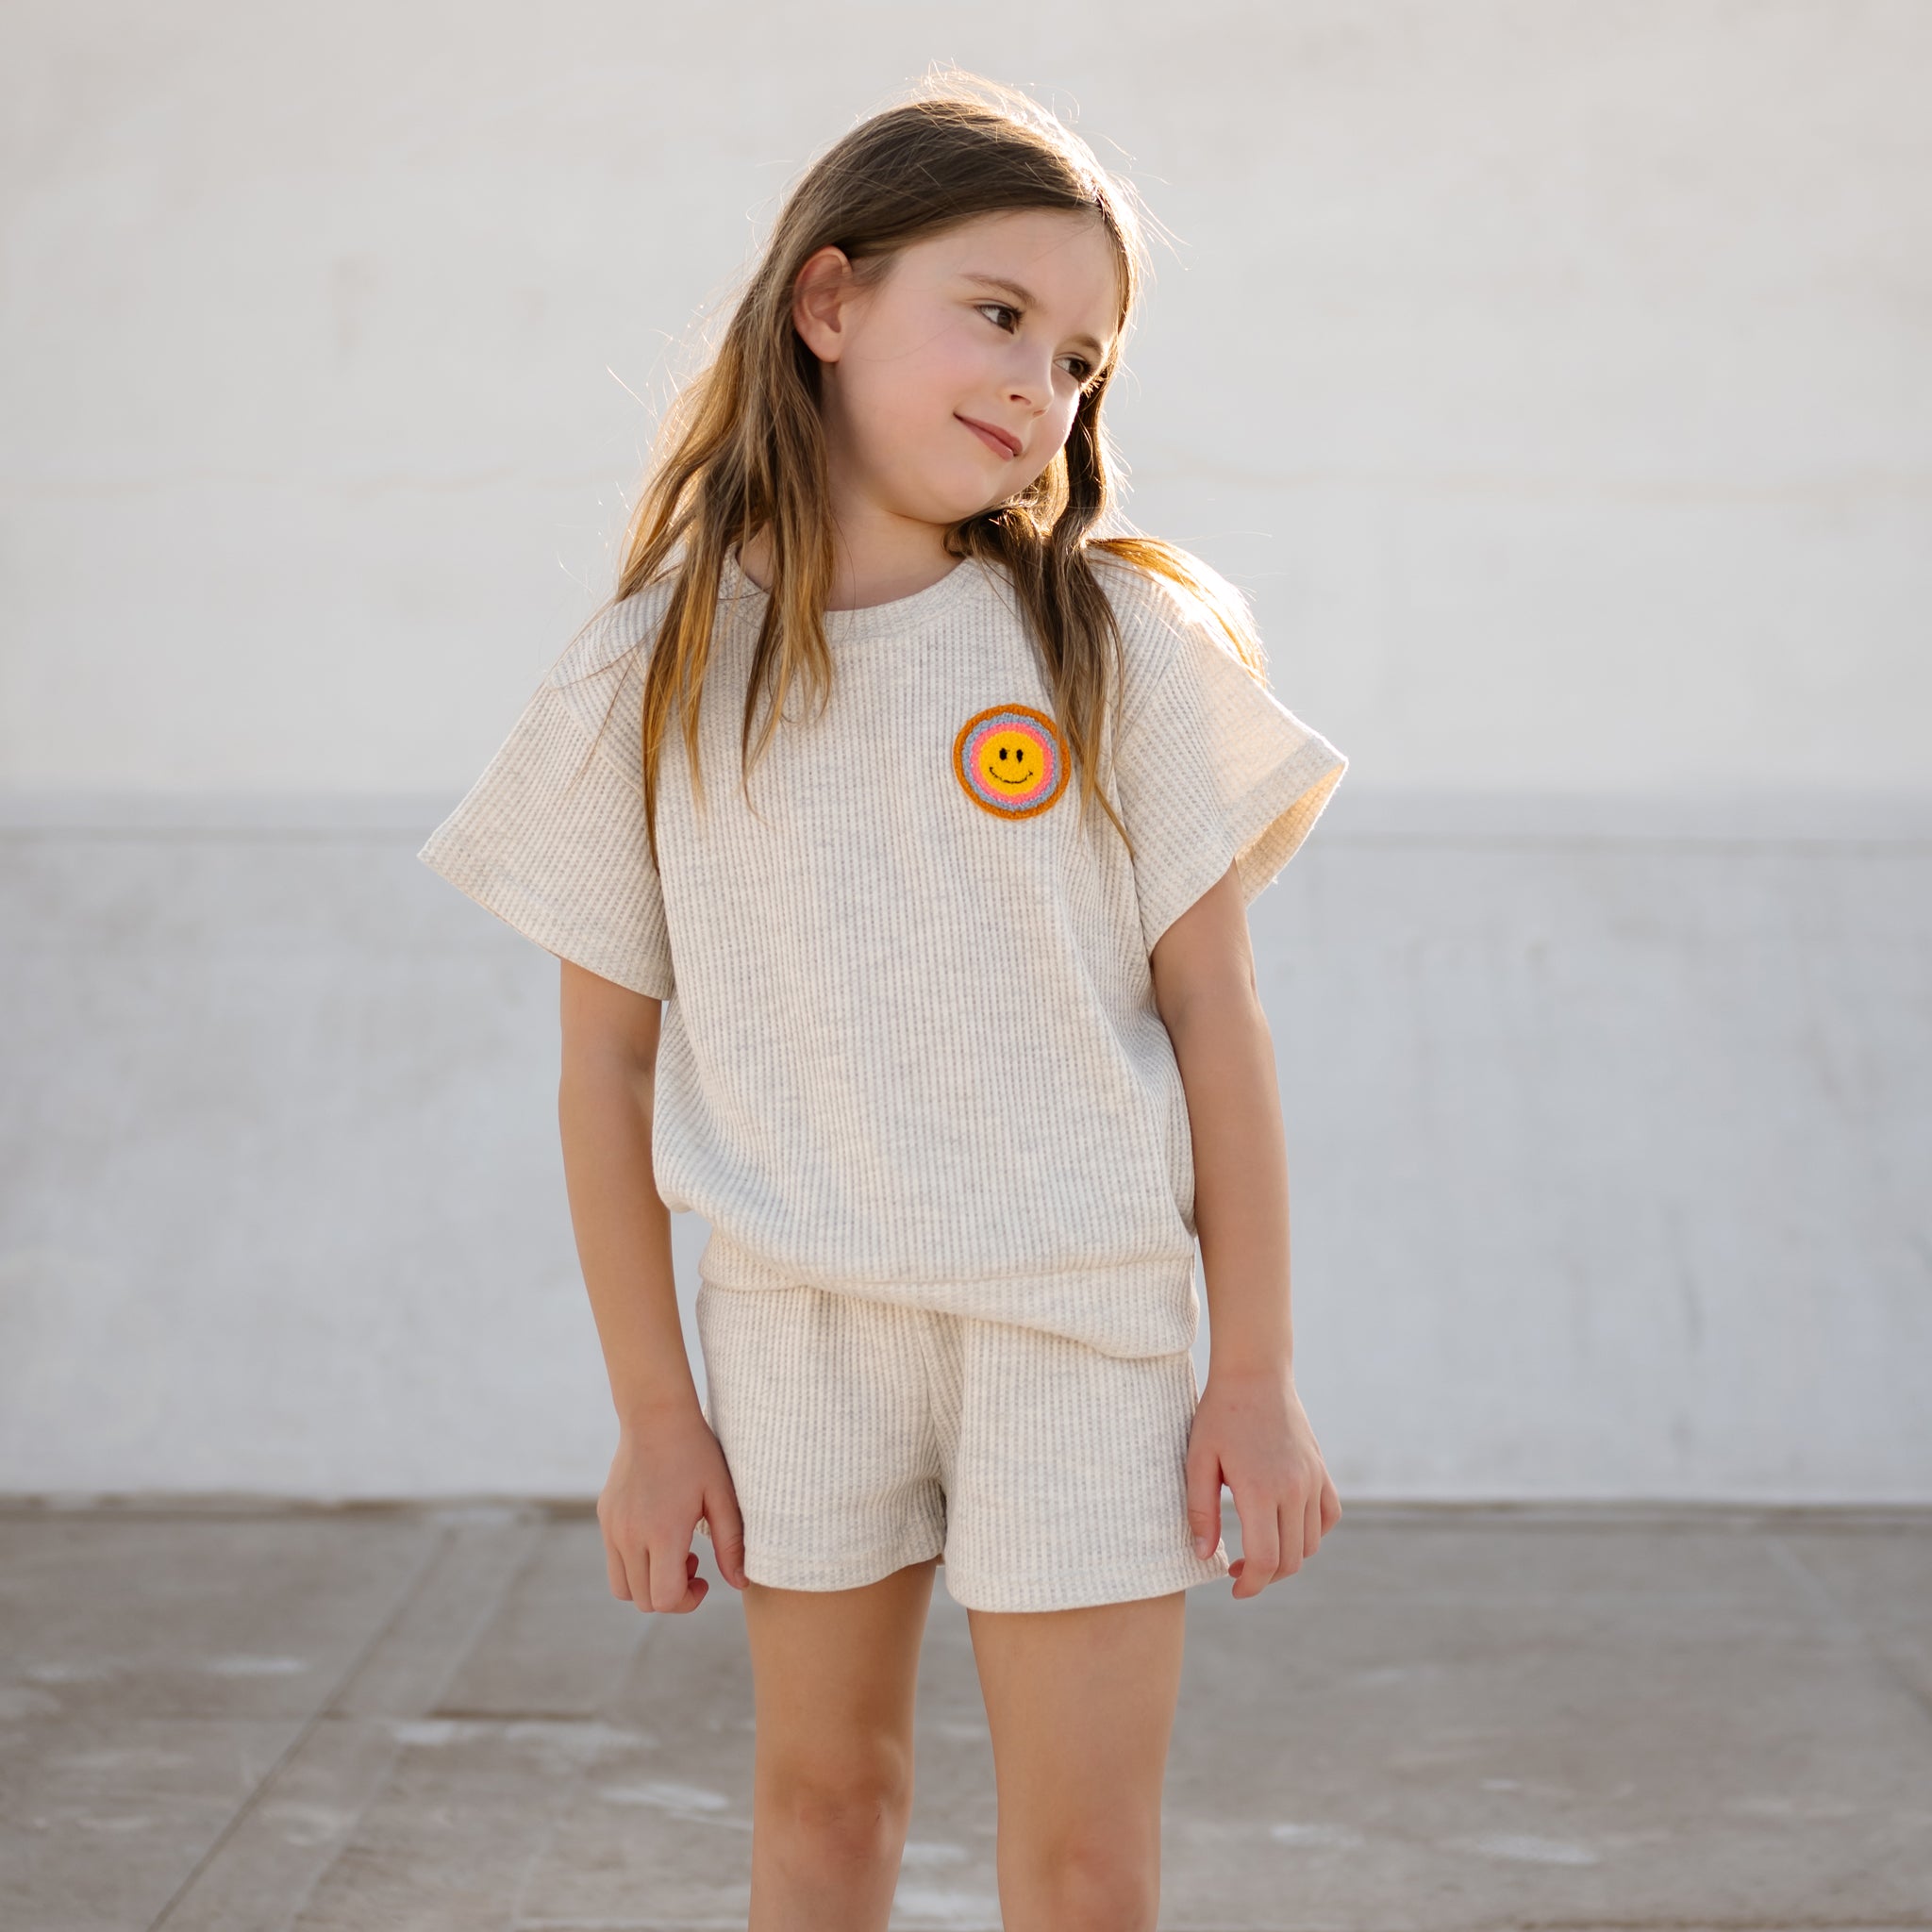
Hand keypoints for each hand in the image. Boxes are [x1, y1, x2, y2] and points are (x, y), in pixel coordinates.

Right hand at [598, 1405, 747, 1612]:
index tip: (703, 1581)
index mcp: (662, 1532)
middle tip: (693, 1565)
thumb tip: (740, 1584)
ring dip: (649, 1583)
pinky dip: (635, 1563)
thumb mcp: (722, 1496)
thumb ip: (732, 1544)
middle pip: (643, 1600)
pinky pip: (614, 1560)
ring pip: (622, 1587)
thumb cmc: (696, 1453)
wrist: (656, 1416)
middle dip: (671, 1596)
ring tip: (674, 1553)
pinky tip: (658, 1533)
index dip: (686, 1602)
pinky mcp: (605, 1517)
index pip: (663, 1599)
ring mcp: (613, 1527)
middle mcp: (631, 1535)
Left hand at [1184, 1362, 1340, 1599]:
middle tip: (1237, 1571)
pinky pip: (1328, 1516)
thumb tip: (1204, 1555)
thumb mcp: (1198, 1460)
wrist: (1255, 1373)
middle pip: (1291, 1560)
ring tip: (1258, 1550)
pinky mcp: (1321, 1470)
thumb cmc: (1219, 1415)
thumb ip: (1200, 1510)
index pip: (1266, 1560)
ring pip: (1311, 1543)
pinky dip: (1312, 1533)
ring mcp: (1313, 1480)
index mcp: (1260, 1490)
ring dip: (1287, 1558)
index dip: (1250, 1584)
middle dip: (1265, 1576)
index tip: (1233, 1588)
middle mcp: (1294, 1489)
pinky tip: (1286, 1528)